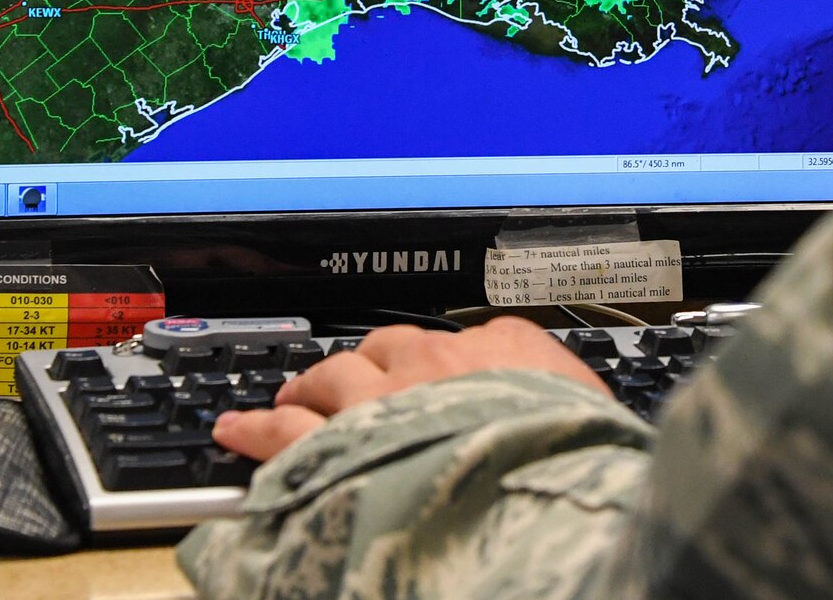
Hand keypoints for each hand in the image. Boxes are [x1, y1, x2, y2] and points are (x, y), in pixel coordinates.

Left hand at [213, 316, 610, 461]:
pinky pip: (283, 428)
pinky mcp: (336, 444)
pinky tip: (235, 429)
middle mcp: (439, 362)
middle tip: (350, 379)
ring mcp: (382, 399)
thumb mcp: (597, 419)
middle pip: (389, 348)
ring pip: (330, 377)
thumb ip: (577, 407)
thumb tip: (591, 422)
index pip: (470, 338)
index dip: (443, 362)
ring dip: (307, 387)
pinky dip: (255, 427)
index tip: (437, 374)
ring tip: (289, 396)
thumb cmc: (577, 463)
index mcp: (510, 348)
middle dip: (366, 364)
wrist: (537, 494)